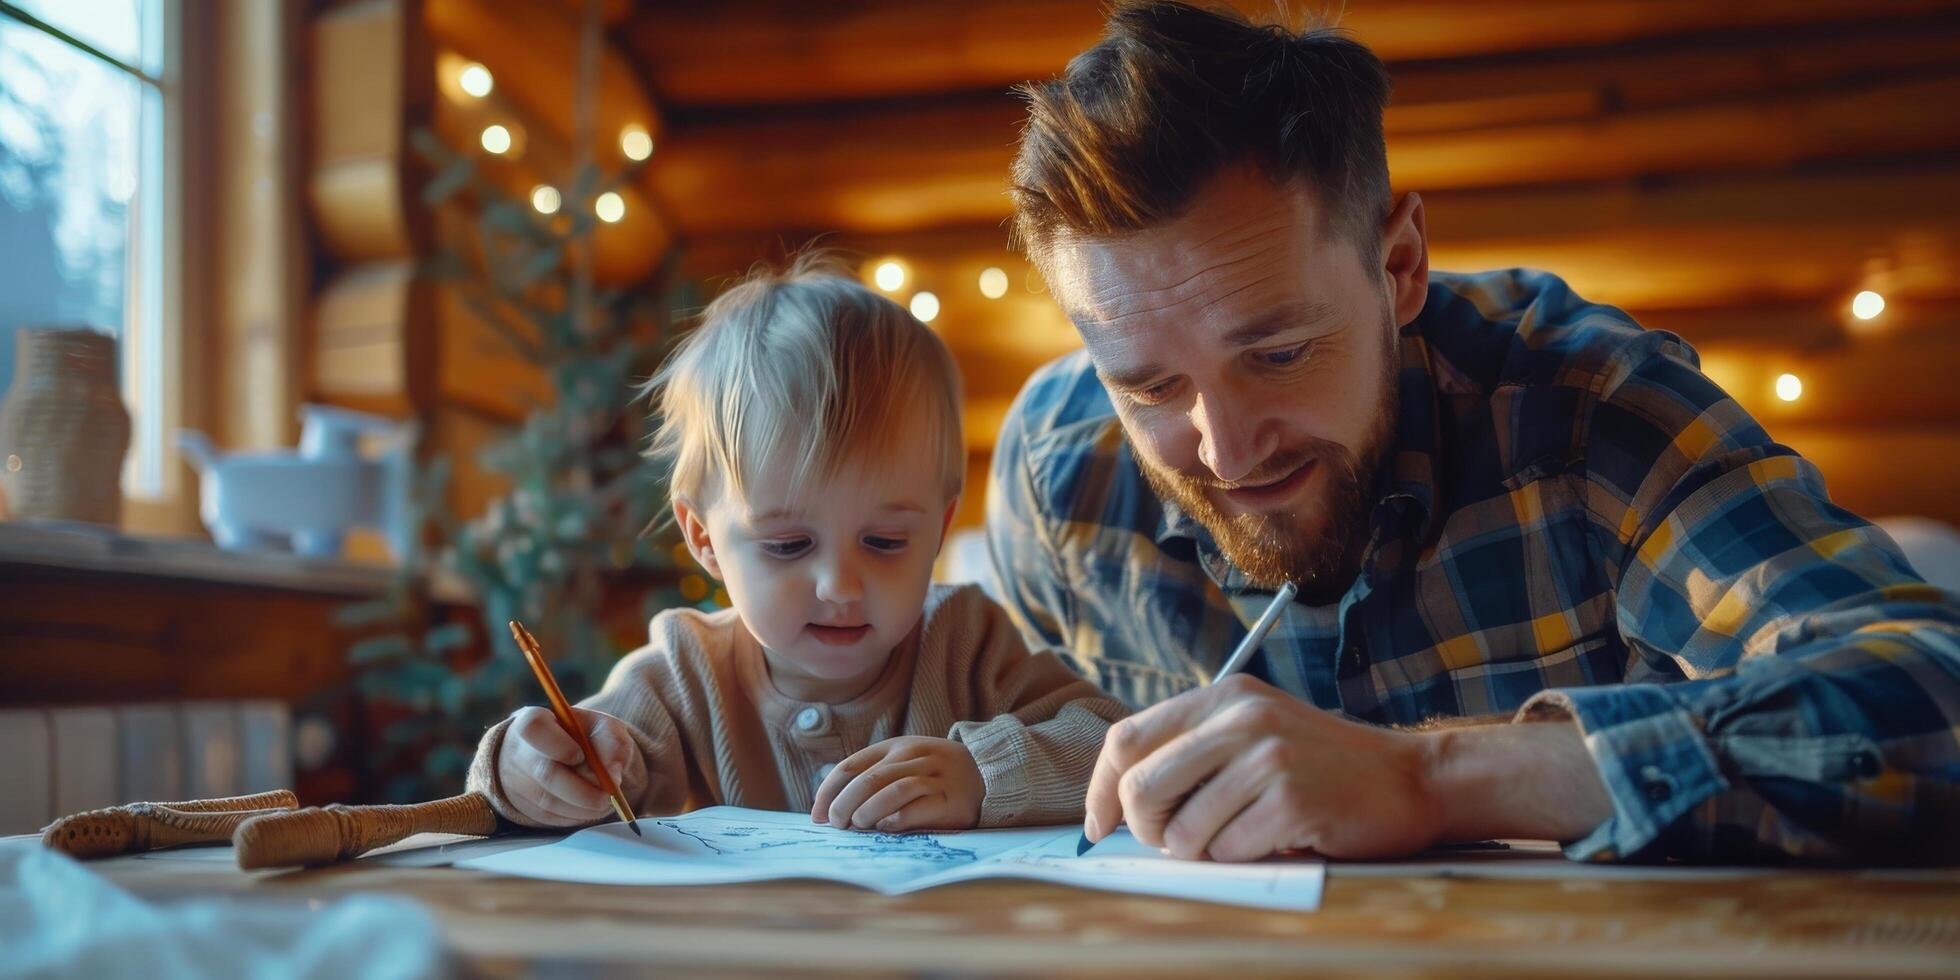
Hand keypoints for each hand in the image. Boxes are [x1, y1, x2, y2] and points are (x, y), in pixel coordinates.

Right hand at [496, 706, 645, 827]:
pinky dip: (574, 816)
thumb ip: (612, 743)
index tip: (581, 755)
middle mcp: (518, 750)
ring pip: (548, 800)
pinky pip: (548, 816)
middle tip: (608, 796)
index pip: (533, 728)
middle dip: (582, 790)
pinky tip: (590, 808)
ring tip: (605, 802)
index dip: (558, 744)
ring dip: (582, 807)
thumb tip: (612, 773)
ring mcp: (516, 780)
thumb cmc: (584, 736)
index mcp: (533, 720)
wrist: (566, 753)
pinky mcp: (521, 805)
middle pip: (544, 772)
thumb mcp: (603, 727)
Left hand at [811, 736, 983, 832]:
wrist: (987, 773)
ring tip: (859, 826)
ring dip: (867, 811)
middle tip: (836, 825)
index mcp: (895, 747)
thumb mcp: (904, 764)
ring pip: (891, 790)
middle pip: (867, 780)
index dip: (829, 792)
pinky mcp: (949, 799)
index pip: (851, 766)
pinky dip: (895, 821)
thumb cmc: (934, 775)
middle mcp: (913, 757)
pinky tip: (886, 829)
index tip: (818, 816)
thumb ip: (873, 779)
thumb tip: (830, 810)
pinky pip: (916, 809)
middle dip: (843, 805)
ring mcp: (933, 777)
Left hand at [1083, 674, 1443, 861]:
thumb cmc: (1319, 765)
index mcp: (1222, 696)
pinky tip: (1273, 840)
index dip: (1100, 789)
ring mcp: (1268, 757)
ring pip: (1180, 831)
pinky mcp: (1292, 800)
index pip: (1126, 739)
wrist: (1408, 779)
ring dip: (1199, 852)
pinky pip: (1228, 852)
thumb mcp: (1253, 730)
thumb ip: (1193, 749)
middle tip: (1172, 841)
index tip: (1099, 825)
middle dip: (1145, 830)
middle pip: (1140, 788)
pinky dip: (1242, 859)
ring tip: (1236, 838)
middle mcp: (1241, 718)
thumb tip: (1116, 802)